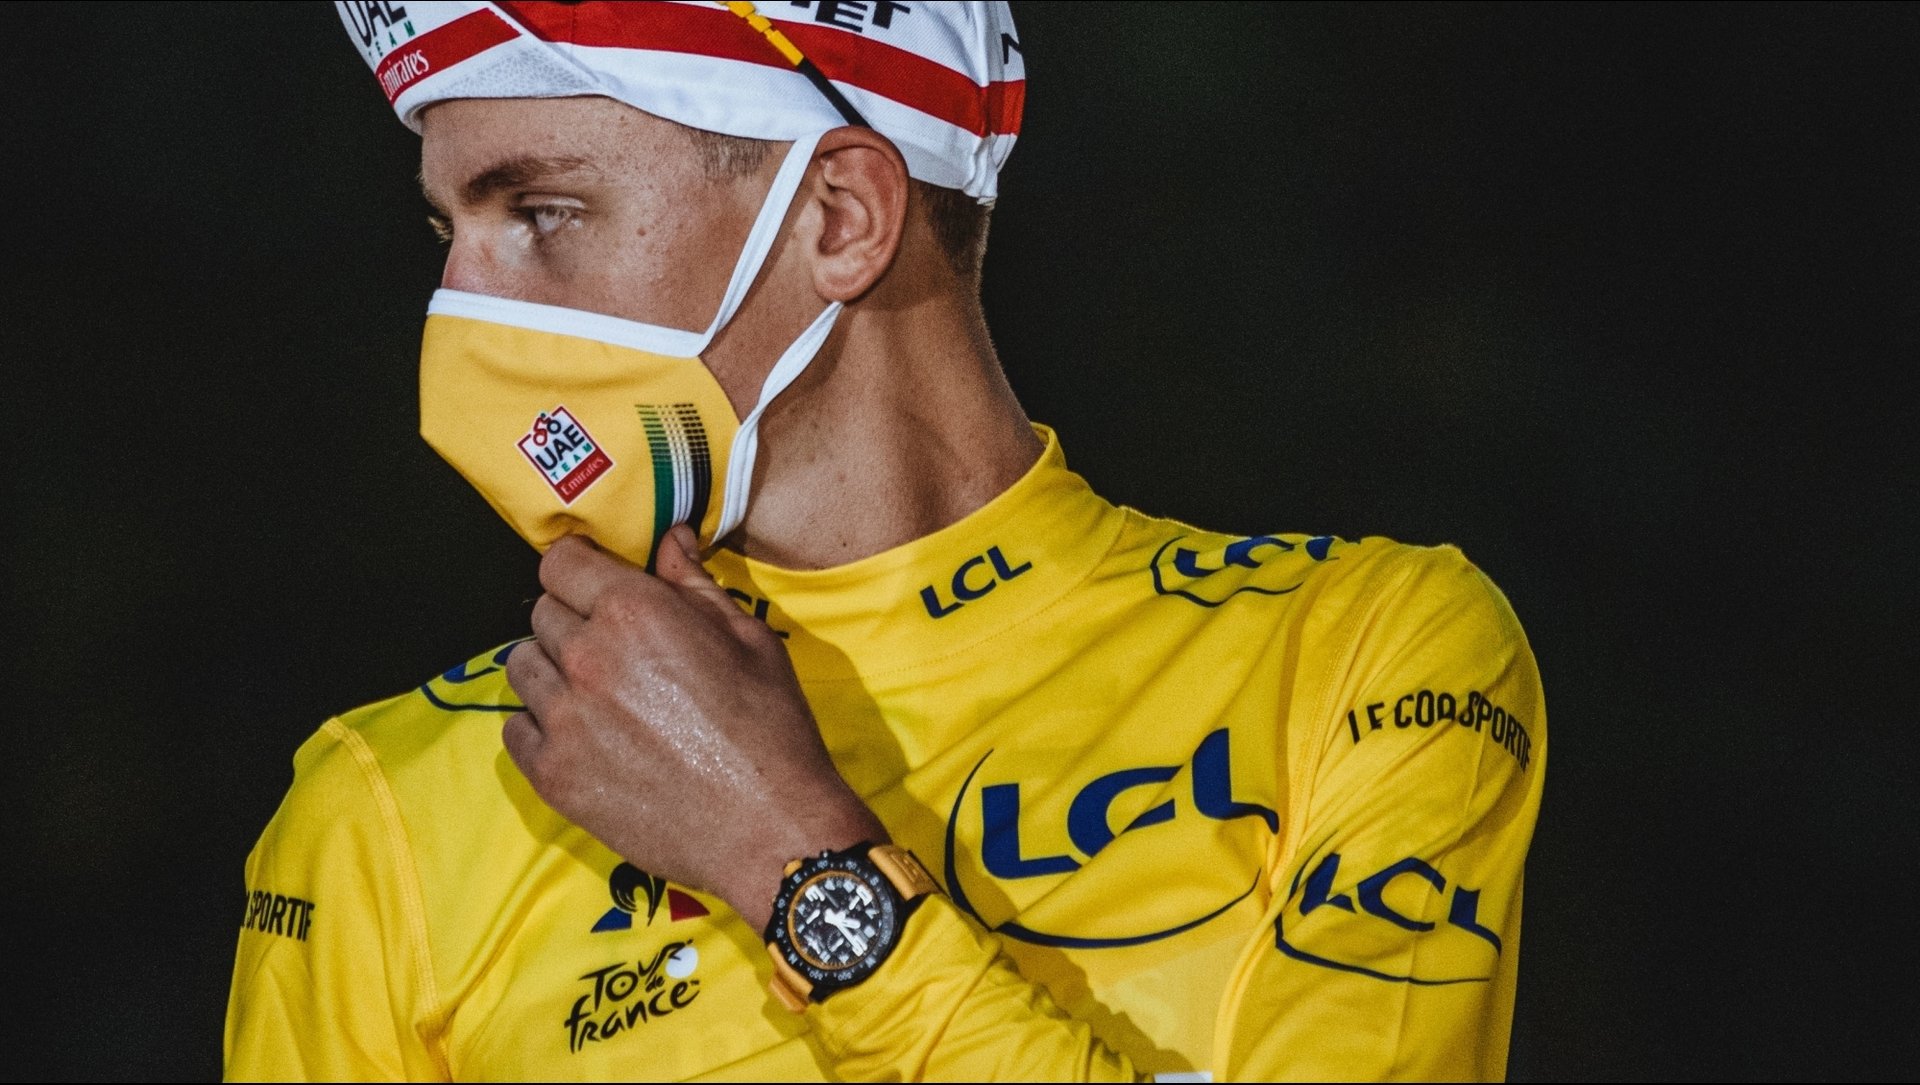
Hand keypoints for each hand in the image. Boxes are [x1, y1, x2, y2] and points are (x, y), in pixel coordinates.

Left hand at [502, 525, 886, 930]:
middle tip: (615, 649)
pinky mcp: (552, 774)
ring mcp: (563, 719)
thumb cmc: (770, 729)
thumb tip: (671, 536)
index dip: (580, 569)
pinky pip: (515, 728)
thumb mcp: (749, 639)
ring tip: (598, 694)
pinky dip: (541, 725)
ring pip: (522, 667)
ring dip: (552, 670)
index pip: (560, 562)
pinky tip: (584, 736)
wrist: (768, 828)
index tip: (596, 583)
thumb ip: (695, 583)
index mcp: (635, 613)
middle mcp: (587, 657)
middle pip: (541, 613)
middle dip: (573, 619)